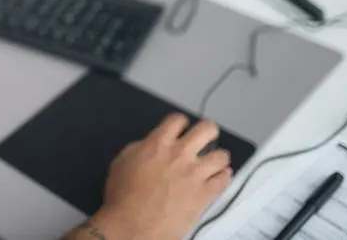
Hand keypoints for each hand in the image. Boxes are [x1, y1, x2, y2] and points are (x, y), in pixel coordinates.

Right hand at [74, 114, 232, 239]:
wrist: (133, 224)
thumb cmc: (124, 198)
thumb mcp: (122, 162)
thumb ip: (140, 149)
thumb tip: (149, 146)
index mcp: (158, 144)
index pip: (177, 120)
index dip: (181, 122)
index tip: (182, 127)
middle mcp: (180, 155)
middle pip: (207, 129)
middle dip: (208, 131)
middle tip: (205, 138)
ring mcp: (195, 174)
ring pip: (221, 155)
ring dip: (218, 158)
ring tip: (215, 162)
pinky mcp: (204, 194)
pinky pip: (224, 180)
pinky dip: (224, 178)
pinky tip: (219, 179)